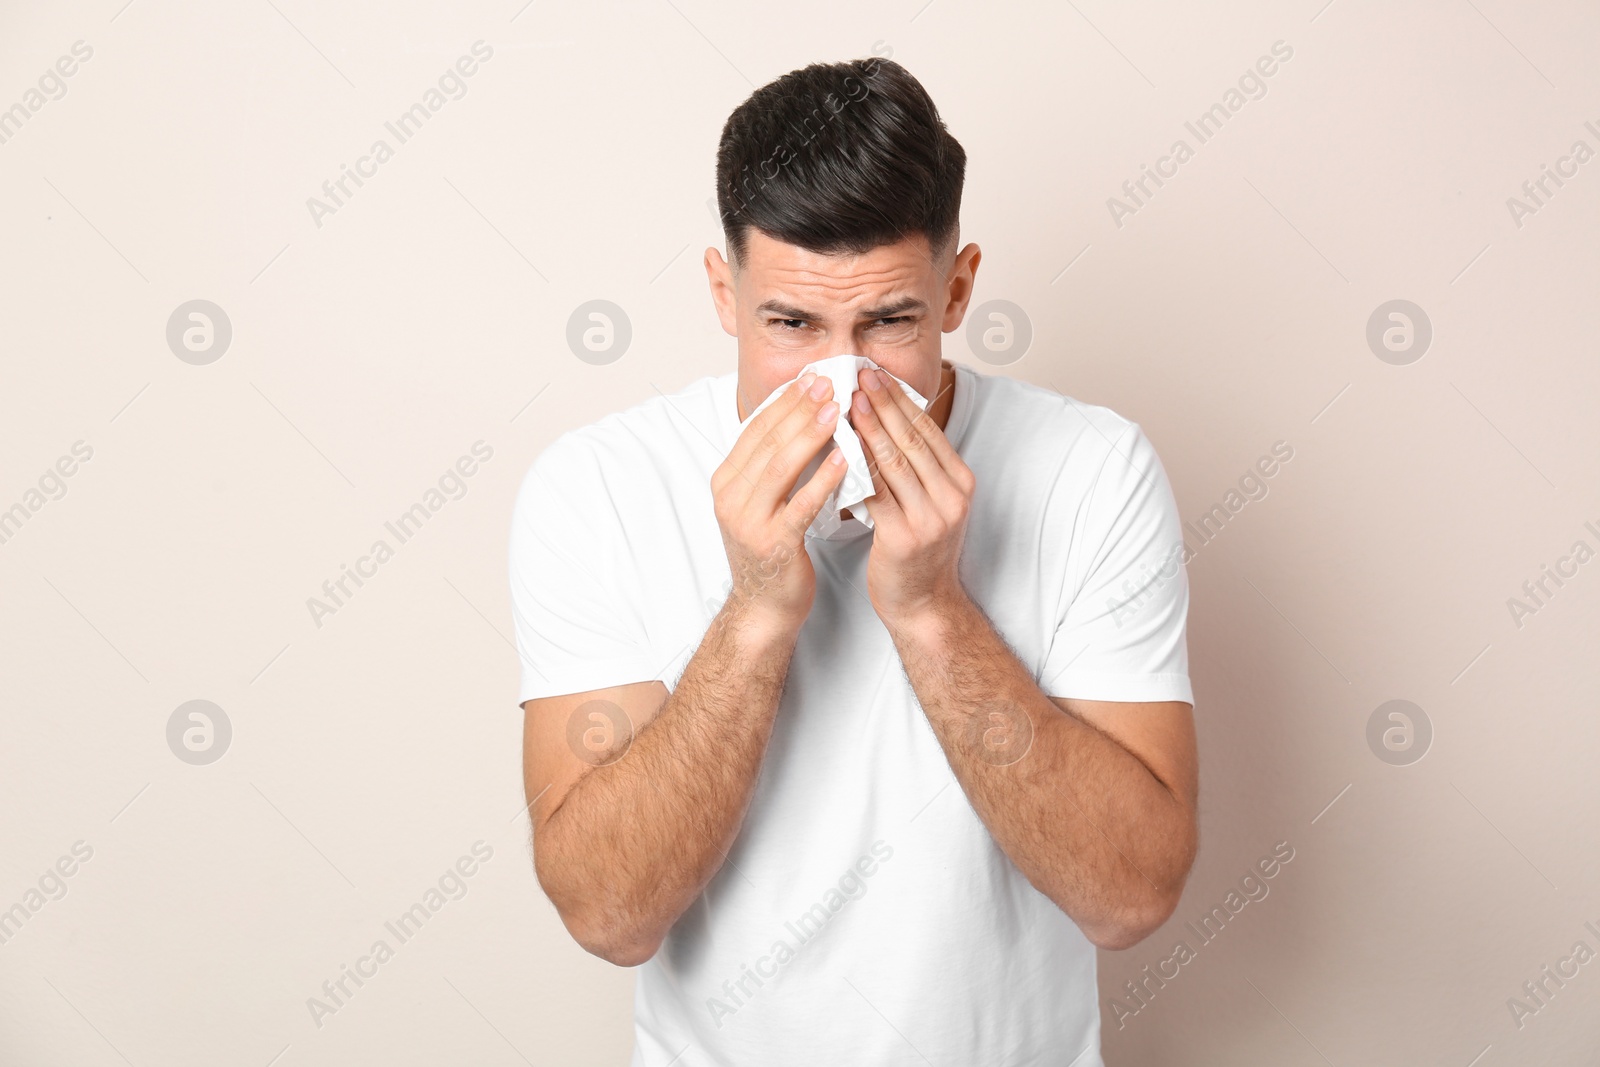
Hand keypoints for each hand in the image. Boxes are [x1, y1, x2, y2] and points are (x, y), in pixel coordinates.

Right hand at [711, 371, 848, 638]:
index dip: (785, 400)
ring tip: (839, 410)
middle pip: (768, 440)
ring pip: (780, 465)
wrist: (763, 608)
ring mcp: (747, 520)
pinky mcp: (773, 543)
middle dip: (800, 407)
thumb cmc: (771, 551)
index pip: (756, 428)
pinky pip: (801, 503)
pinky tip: (847, 458)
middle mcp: (730, 496)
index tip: (813, 377)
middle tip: (830, 382)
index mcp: (726, 480)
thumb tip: (805, 419)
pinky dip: (824, 477)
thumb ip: (774, 465)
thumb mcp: (763, 502)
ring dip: (811, 434)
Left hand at [848, 366, 976, 628]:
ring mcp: (932, 518)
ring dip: (867, 429)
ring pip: (893, 463)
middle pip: (911, 440)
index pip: (927, 430)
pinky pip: (875, 495)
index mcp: (961, 481)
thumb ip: (914, 467)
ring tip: (844, 403)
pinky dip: (854, 469)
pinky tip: (836, 450)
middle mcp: (952, 496)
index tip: (875, 374)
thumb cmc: (919, 550)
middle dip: (882, 404)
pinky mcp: (905, 538)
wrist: (924, 604)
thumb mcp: (928, 502)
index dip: (900, 399)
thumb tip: (883, 420)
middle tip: (858, 375)